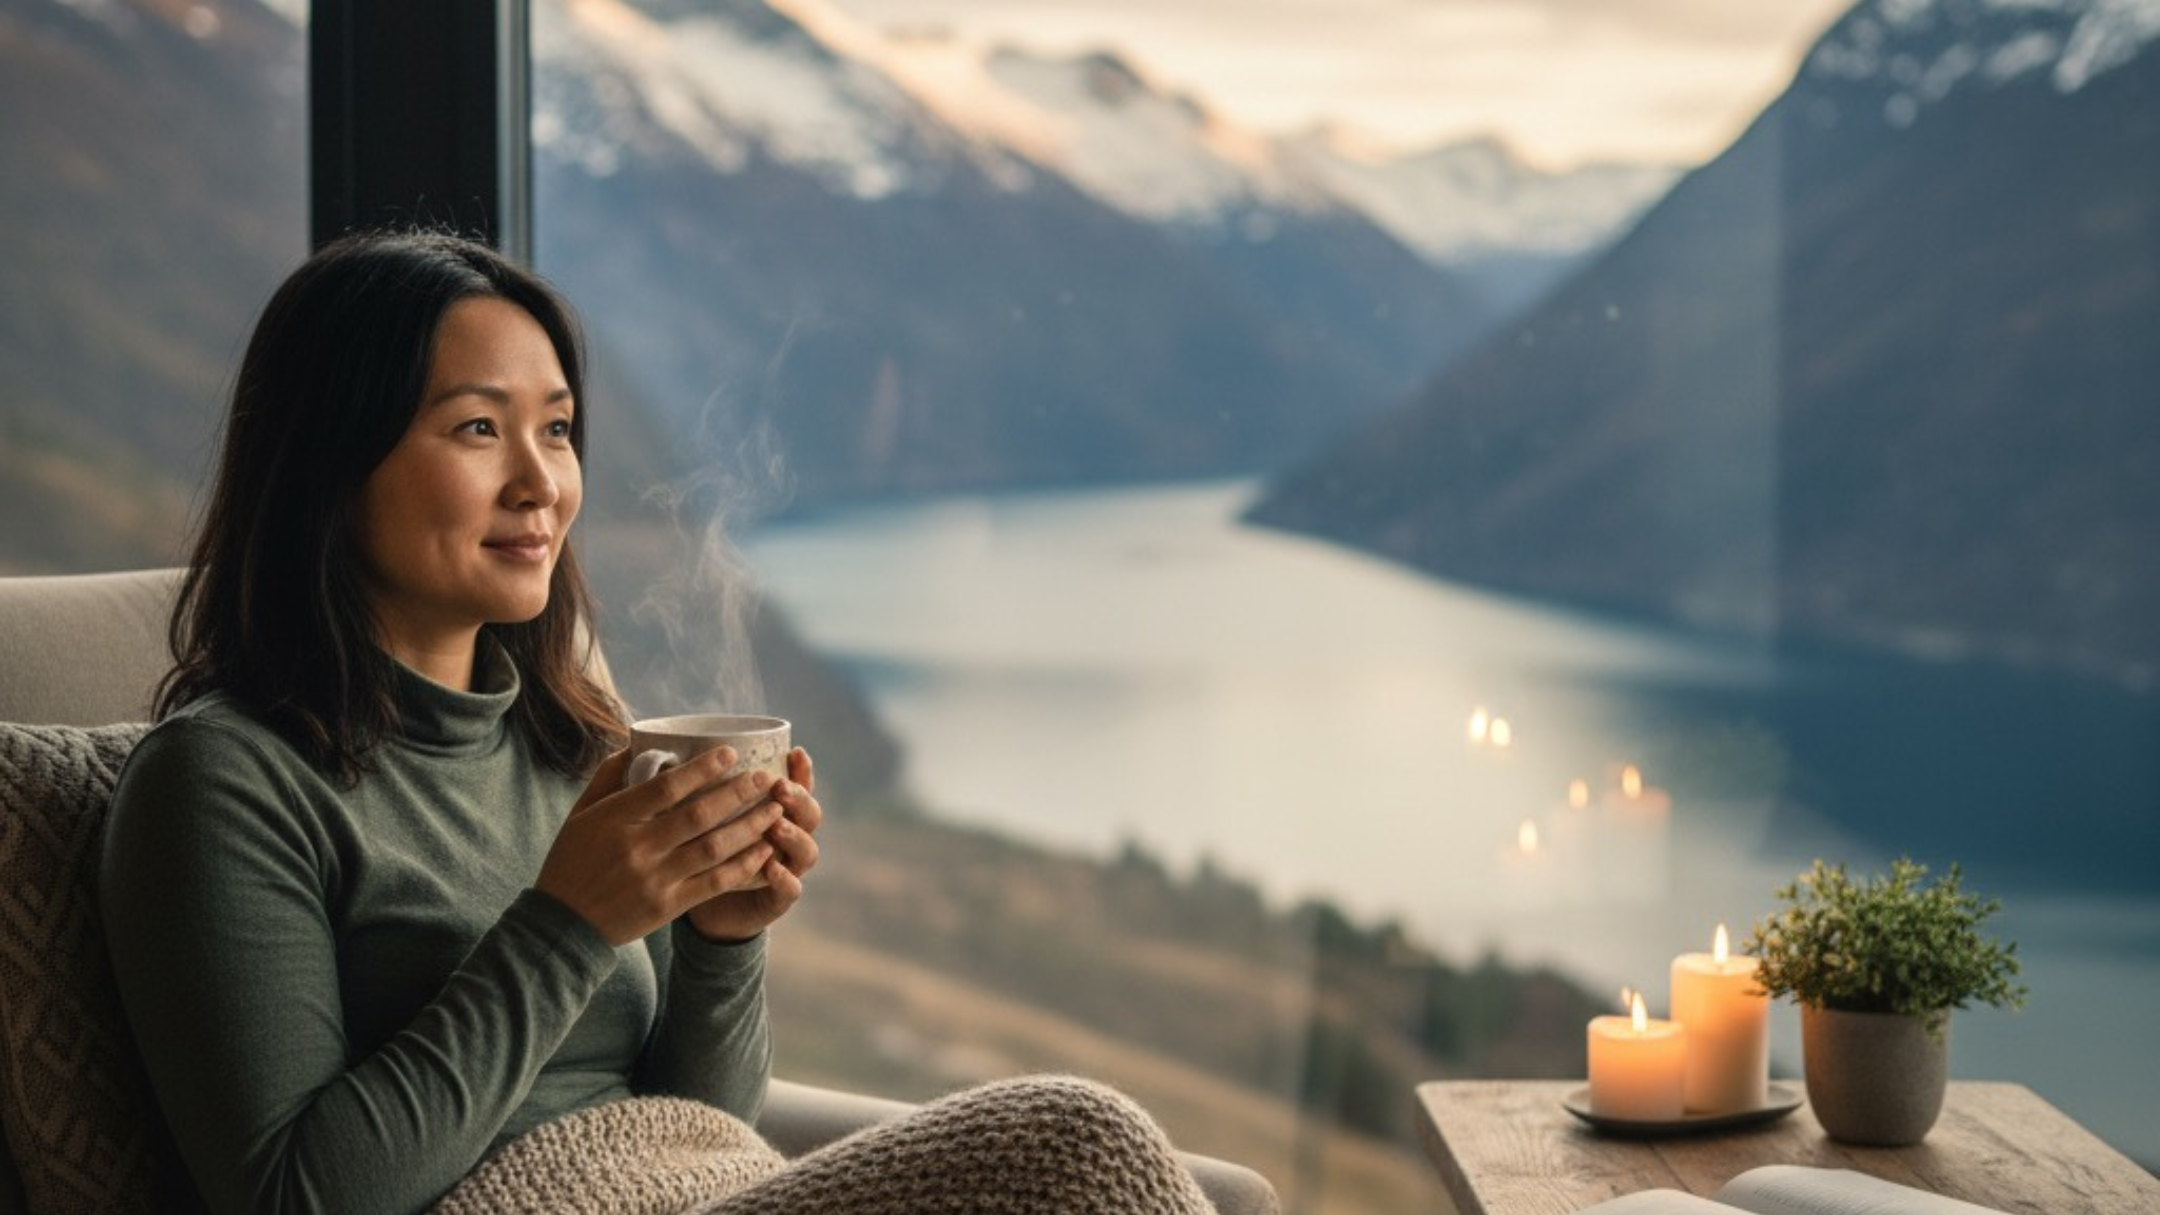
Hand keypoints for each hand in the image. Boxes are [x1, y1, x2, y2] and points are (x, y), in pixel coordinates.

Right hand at [536, 746, 786, 946]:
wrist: (562, 925)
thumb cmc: (571, 861)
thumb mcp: (580, 813)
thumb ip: (608, 777)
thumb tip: (635, 741)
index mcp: (615, 819)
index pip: (666, 786)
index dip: (703, 768)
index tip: (731, 753)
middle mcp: (638, 847)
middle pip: (699, 814)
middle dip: (738, 793)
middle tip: (766, 778)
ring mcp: (655, 878)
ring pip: (714, 847)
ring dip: (750, 826)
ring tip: (775, 809)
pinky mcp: (668, 905)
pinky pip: (715, 882)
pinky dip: (743, 865)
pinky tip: (764, 850)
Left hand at [684, 747, 822, 942]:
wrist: (710, 907)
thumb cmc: (699, 851)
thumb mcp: (696, 818)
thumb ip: (692, 789)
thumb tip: (663, 749)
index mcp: (775, 812)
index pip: (798, 786)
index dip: (802, 770)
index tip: (795, 752)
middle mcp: (787, 838)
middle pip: (809, 813)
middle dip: (799, 797)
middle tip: (778, 785)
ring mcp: (787, 869)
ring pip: (807, 850)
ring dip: (793, 835)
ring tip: (777, 825)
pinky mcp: (777, 899)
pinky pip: (790, 889)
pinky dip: (783, 879)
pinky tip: (771, 868)